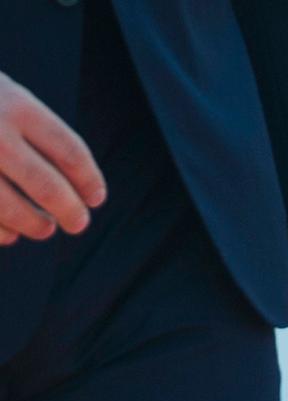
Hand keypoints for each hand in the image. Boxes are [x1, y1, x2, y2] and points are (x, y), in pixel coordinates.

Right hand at [0, 71, 105, 244]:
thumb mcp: (5, 96)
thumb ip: (33, 131)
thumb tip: (75, 185)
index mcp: (16, 105)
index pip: (69, 151)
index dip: (89, 180)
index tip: (96, 198)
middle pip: (46, 186)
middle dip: (69, 211)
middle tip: (78, 224)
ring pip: (10, 207)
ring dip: (34, 224)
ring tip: (44, 229)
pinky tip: (9, 234)